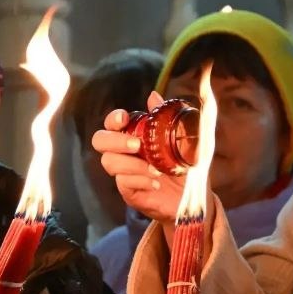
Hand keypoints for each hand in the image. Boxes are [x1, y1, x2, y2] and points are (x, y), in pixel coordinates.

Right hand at [92, 91, 188, 224]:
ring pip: (110, 162)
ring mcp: (124, 173)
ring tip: (156, 169)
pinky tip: (156, 182)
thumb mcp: (182, 139)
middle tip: (137, 145)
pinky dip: (140, 180)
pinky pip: (123, 183)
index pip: (112, 124)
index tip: (124, 118)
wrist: (193, 197)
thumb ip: (167, 118)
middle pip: (100, 141)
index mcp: (134, 136)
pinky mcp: (128, 192)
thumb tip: (153, 96)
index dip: (113, 119)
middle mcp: (124, 153)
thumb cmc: (184, 166)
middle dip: (115, 140)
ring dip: (132, 164)